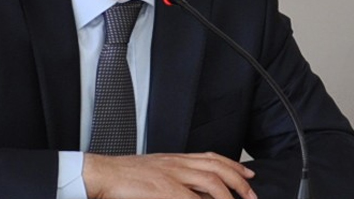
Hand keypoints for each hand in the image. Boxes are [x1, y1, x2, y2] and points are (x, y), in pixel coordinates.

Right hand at [82, 152, 256, 198]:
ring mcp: (171, 175)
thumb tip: (191, 190)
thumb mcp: (154, 172)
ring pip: (210, 180)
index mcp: (174, 159)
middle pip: (216, 167)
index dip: (233, 165)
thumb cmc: (124, 176)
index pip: (211, 157)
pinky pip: (190, 197)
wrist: (101, 173)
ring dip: (228, 195)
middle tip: (251, 195)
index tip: (247, 175)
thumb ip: (174, 178)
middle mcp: (176, 163)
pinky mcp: (163, 188)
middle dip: (239, 182)